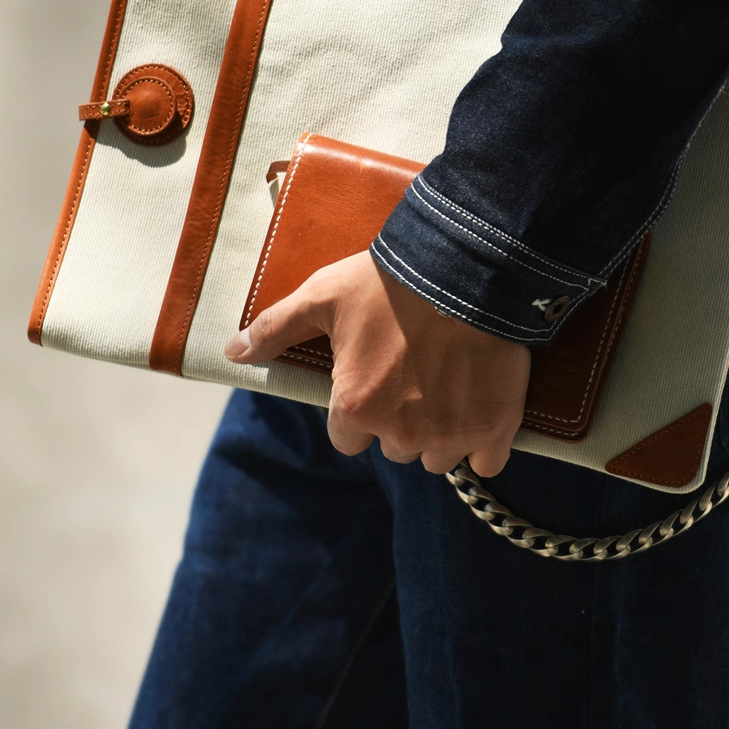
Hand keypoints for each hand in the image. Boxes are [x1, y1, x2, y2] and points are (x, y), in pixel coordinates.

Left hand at [224, 249, 530, 476]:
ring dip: (441, 431)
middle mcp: (402, 432)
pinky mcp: (495, 428)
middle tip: (415, 373)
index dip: (358, 408)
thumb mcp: (322, 296)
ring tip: (449, 385)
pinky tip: (483, 408)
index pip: (348, 439)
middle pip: (395, 447)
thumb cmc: (388, 282)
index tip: (374, 378)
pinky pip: (487, 460)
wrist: (467, 268)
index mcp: (356, 407)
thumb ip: (275, 328)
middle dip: (401, 419)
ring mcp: (451, 434)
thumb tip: (233, 352)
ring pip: (438, 456)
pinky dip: (485, 441)